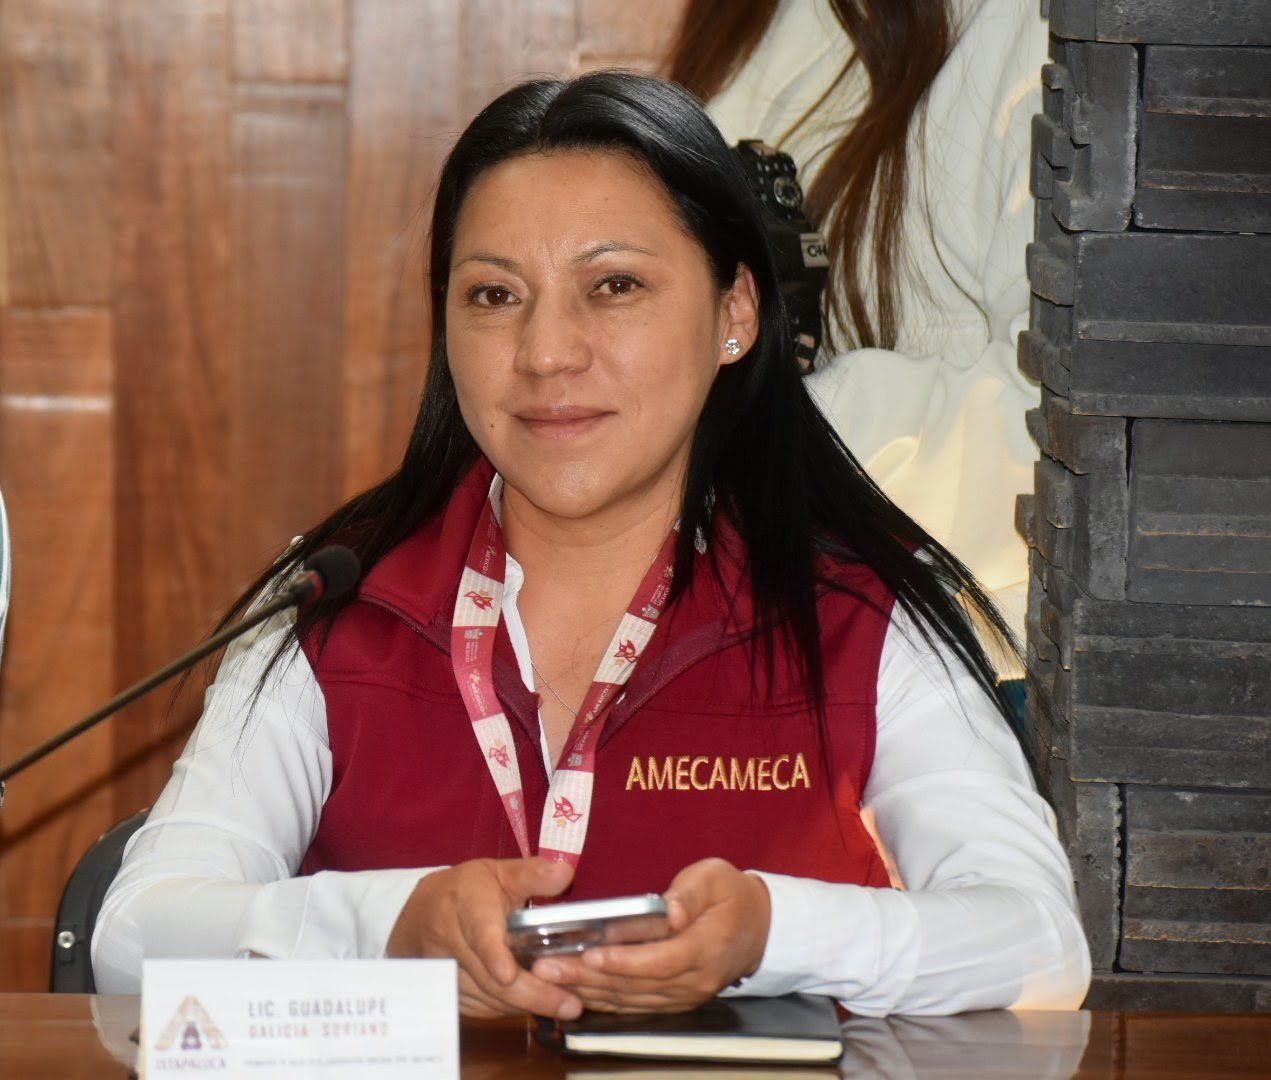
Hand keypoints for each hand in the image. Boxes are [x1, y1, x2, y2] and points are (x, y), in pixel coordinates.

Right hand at [387, 856, 582, 1019]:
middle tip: (570, 1006)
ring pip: (487, 997)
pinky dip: (510, 1008)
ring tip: (564, 1005)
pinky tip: (536, 1002)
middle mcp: (449, 939)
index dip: (493, 954)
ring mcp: (444, 970)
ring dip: (525, 1004)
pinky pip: (481, 1007)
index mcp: (466, 903)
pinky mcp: (447, 993)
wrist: (418, 914)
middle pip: (488, 976)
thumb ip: (533, 874)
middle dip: (530, 993)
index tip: (508, 974)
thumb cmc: (468, 890)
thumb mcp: (499, 872)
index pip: (479, 932)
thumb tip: (566, 873)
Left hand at [530, 857, 770, 1012]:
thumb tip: (670, 911)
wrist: (759, 927)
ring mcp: (686, 996)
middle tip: (548, 967)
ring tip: (551, 978)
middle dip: (589, 977)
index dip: (624, 961)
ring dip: (589, 991)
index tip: (590, 954)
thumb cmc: (730, 895)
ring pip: (632, 1000)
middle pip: (637, 985)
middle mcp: (696, 980)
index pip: (660, 960)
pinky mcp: (676, 1001)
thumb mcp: (715, 878)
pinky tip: (576, 990)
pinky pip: (636, 1005)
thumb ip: (690, 893)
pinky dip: (604, 1000)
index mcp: (706, 946)